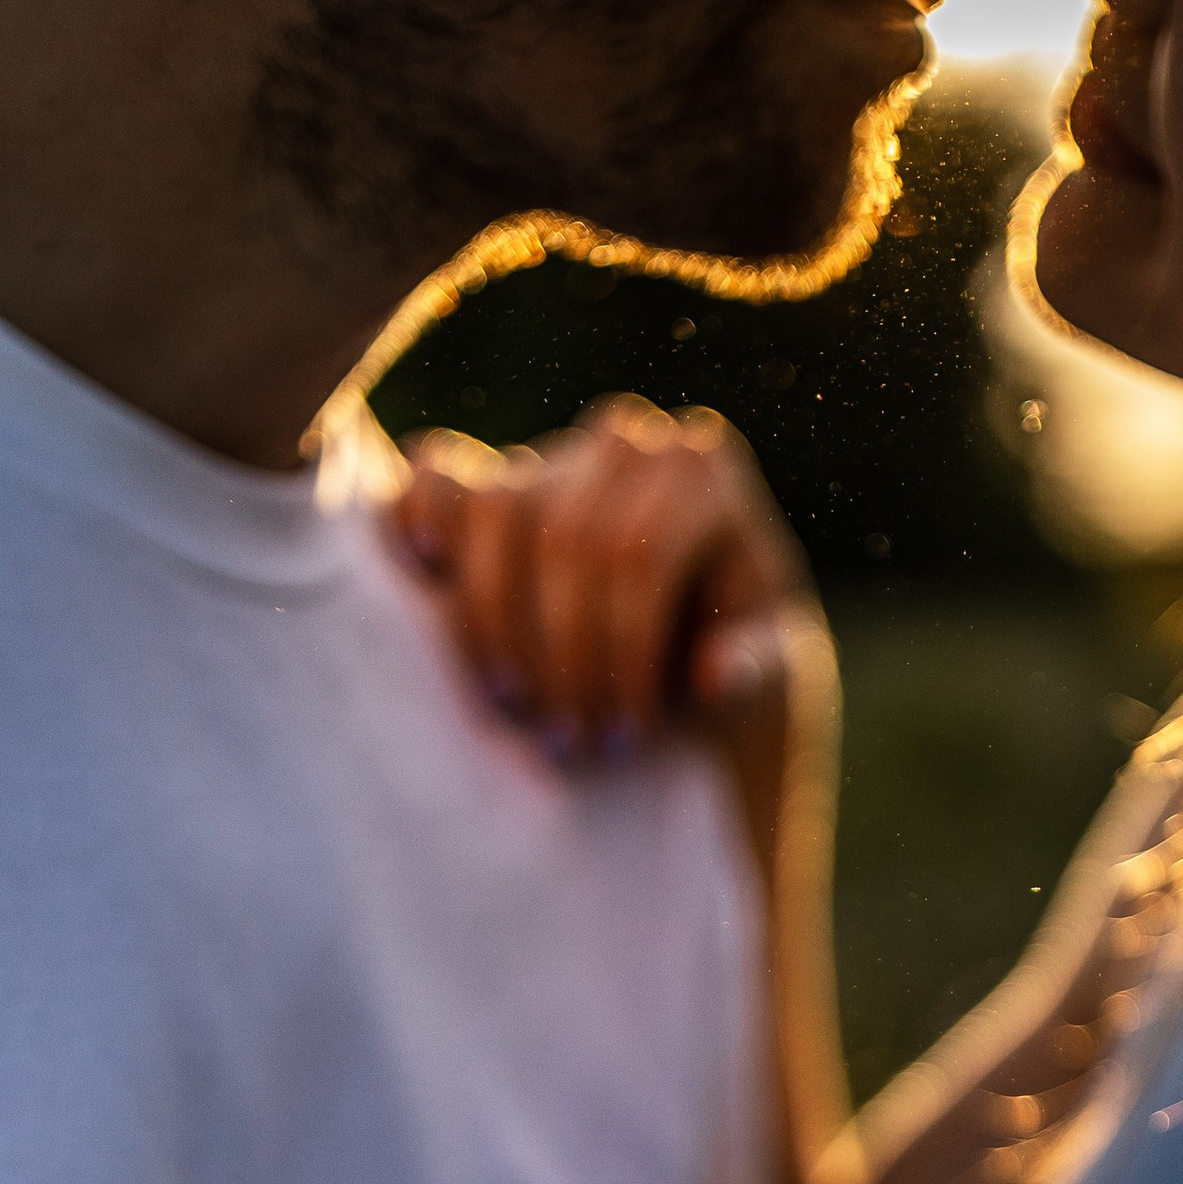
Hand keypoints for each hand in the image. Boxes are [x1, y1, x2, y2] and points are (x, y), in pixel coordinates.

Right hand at [395, 399, 827, 769]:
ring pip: (497, 515)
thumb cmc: (729, 652)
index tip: (624, 736)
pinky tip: (424, 570)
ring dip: (493, 624)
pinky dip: (417, 518)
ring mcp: (551, 450)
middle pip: (566, 542)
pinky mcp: (488, 476)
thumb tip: (713, 676)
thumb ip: (755, 668)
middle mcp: (628, 442)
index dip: (622, 654)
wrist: (684, 633)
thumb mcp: (766, 668)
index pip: (639, 556)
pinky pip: (437, 480)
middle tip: (570, 741)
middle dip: (562, 654)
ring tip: (515, 708)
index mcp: (703, 472)